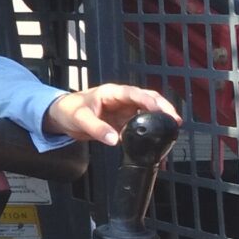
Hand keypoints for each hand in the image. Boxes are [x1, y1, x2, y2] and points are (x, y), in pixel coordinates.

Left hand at [44, 83, 180, 146]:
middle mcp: (122, 100)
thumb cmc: (69, 110)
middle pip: (148, 100)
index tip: (159, 109)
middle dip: (163, 108)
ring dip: (160, 121)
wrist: (62, 117)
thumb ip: (96, 129)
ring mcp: (125, 111)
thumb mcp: (79, 119)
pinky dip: (150, 135)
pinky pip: (140, 128)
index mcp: (112, 93)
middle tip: (175, 120)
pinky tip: (157, 145)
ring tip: (172, 132)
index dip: (148, 100)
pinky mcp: (124, 124)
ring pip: (148, 113)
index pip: (134, 93)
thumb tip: (114, 139)